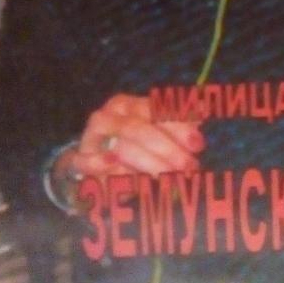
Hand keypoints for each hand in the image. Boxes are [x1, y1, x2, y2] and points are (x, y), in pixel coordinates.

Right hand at [53, 93, 203, 195]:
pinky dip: (104, 167)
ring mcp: (92, 136)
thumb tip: (204, 107)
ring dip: (149, 164)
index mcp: (129, 104)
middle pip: (140, 130)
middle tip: (188, 167)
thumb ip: (179, 121)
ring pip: (122, 148)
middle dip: (167, 150)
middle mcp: (109, 116)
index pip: (155, 110)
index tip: (198, 144)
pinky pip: (91, 163)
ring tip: (170, 178)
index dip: (178, 126)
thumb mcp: (157, 131)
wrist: (93, 160)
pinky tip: (121, 171)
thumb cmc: (134, 144)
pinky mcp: (79, 158)